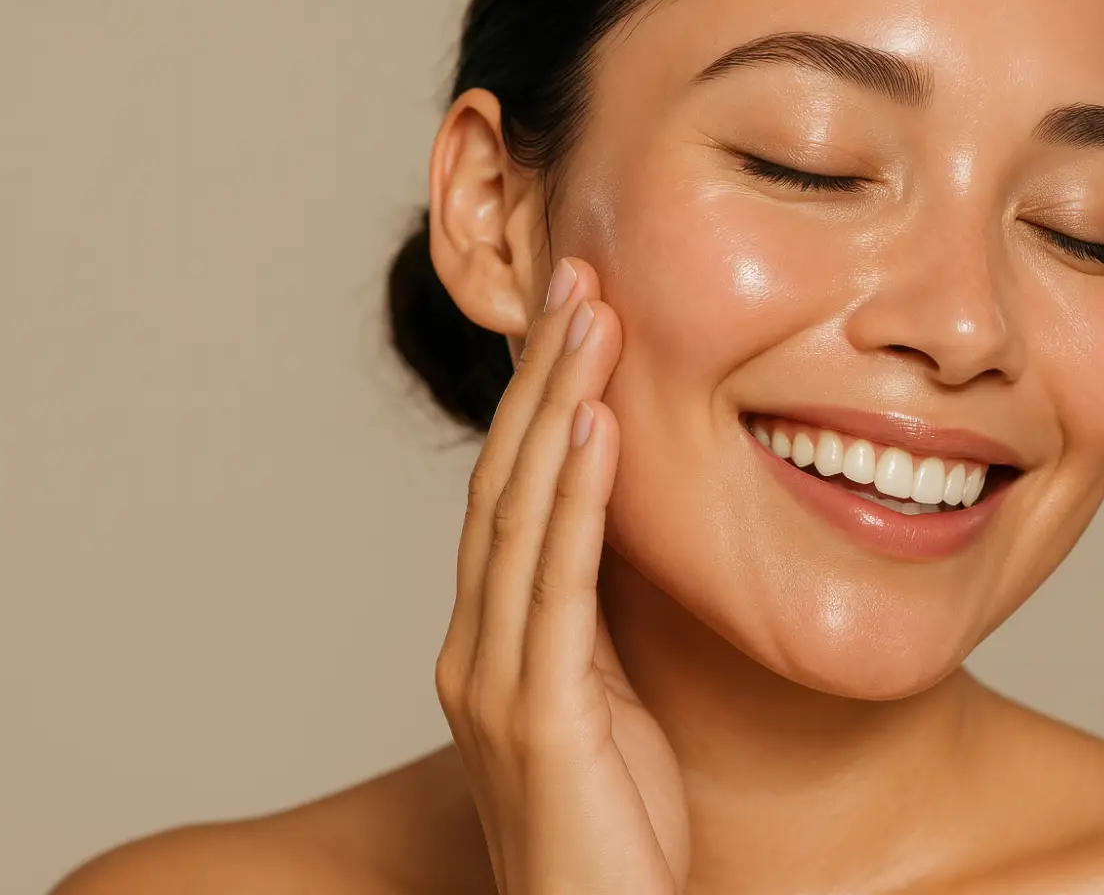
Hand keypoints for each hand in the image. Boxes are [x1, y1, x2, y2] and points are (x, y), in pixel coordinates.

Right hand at [435, 258, 689, 894]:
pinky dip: (575, 496)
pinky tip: (595, 426)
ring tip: (588, 315)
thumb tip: (622, 541)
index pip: (512, 496)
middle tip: (576, 276)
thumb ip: (596, 626)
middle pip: (506, 481)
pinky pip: (556, 582)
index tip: (575, 317)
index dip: (540, 402)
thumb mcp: (607, 705)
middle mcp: (478, 647)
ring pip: (521, 513)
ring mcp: (498, 678)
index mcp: (495, 641)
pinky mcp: (536, 711)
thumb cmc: (614, 830)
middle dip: (542, 375)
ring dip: (556, 406)